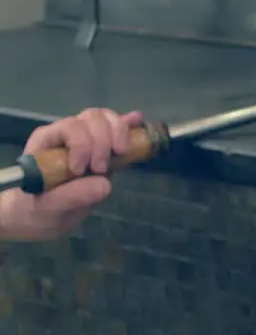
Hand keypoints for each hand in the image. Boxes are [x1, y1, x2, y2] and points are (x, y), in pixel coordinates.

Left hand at [0, 108, 142, 241]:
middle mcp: (66, 134)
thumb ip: (70, 196)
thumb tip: (105, 185)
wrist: (39, 215)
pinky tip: (138, 123)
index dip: (82, 145)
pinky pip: (115, 127)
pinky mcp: (102, 149)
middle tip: (101, 169)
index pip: (70, 127)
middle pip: (91, 118)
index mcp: (47, 142)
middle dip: (102, 141)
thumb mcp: (47, 208)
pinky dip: (128, 124)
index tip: (80, 171)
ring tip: (121, 153)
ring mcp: (86, 138)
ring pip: (105, 118)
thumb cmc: (37, 210)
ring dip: (118, 132)